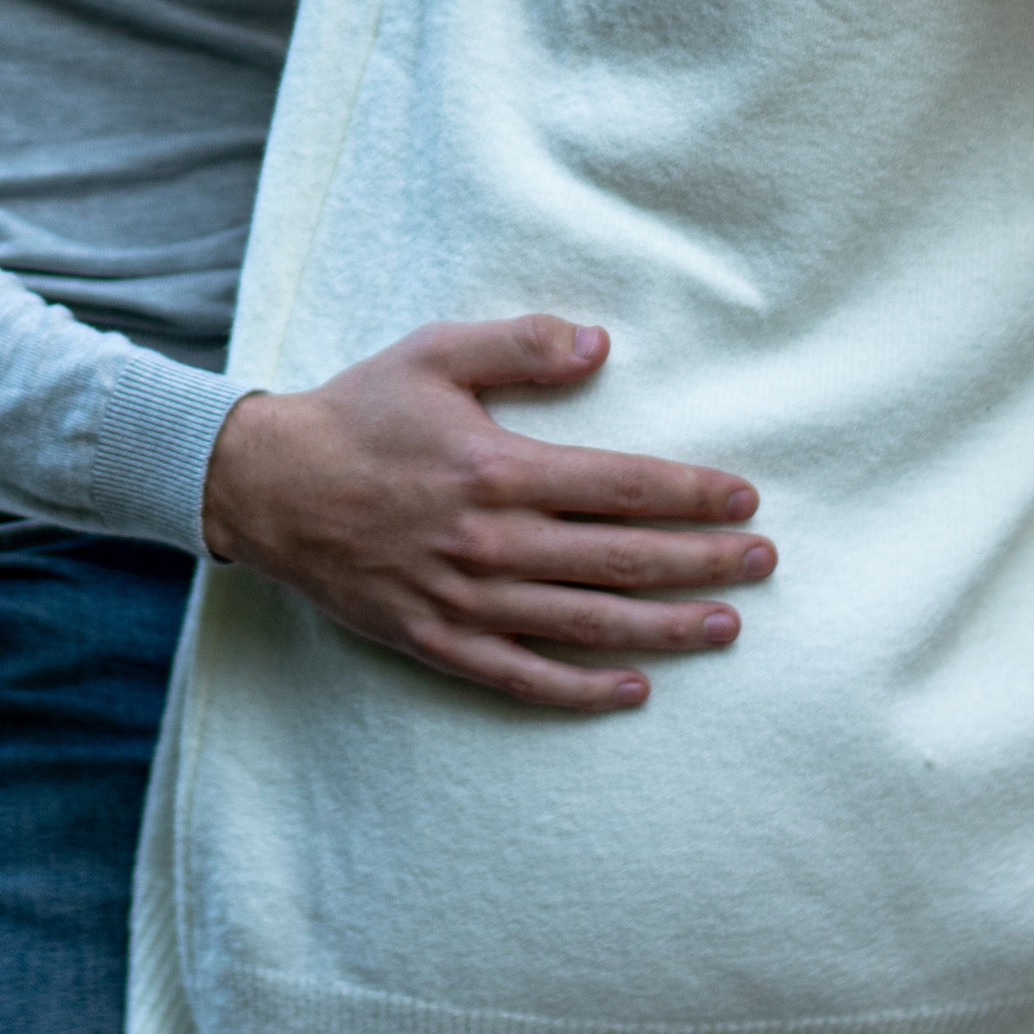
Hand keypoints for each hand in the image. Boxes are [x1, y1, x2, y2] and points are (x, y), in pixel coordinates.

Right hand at [200, 317, 772, 713]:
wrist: (270, 486)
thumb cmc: (360, 413)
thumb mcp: (436, 353)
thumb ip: (522, 344)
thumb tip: (602, 344)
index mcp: (498, 468)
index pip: (621, 487)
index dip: (690, 495)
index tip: (745, 500)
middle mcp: (492, 541)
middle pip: (621, 559)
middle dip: (702, 562)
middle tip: (763, 563)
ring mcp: (467, 600)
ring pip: (587, 623)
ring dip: (664, 627)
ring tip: (725, 626)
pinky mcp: (438, 640)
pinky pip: (523, 677)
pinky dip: (583, 688)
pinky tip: (634, 687)